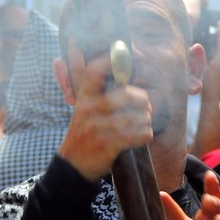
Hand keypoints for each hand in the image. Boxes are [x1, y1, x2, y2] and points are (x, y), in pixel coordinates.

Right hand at [57, 53, 152, 181]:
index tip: (124, 53)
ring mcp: (97, 128)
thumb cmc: (83, 135)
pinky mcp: (107, 145)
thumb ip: (96, 93)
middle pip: (126, 95)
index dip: (110, 60)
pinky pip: (137, 135)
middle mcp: (88, 110)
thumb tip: (117, 74)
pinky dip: (146, 135)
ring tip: (145, 124)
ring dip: (147, 121)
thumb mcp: (83, 110)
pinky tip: (144, 136)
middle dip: (143, 101)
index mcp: (83, 98)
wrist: (72, 166)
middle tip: (146, 108)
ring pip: (136, 117)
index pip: (94, 71)